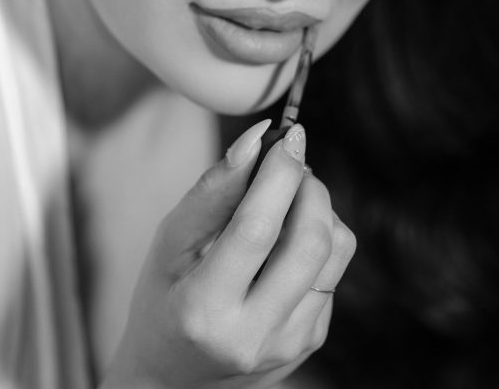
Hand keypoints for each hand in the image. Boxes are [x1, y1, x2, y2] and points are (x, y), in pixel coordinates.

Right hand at [101, 119, 355, 388]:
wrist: (171, 379)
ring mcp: (288, 343)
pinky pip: (334, 271)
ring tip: (286, 199)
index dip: (280, 173)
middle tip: (289, 163)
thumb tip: (259, 137)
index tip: (288, 135)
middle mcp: (253, 335)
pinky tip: (284, 241)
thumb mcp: (170, 241)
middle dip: (309, 186)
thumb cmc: (163, 298)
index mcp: (206, 309)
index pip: (257, 229)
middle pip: (310, 241)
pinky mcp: (311, 341)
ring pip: (335, 252)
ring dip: (319, 208)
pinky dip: (316, 239)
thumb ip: (215, 188)